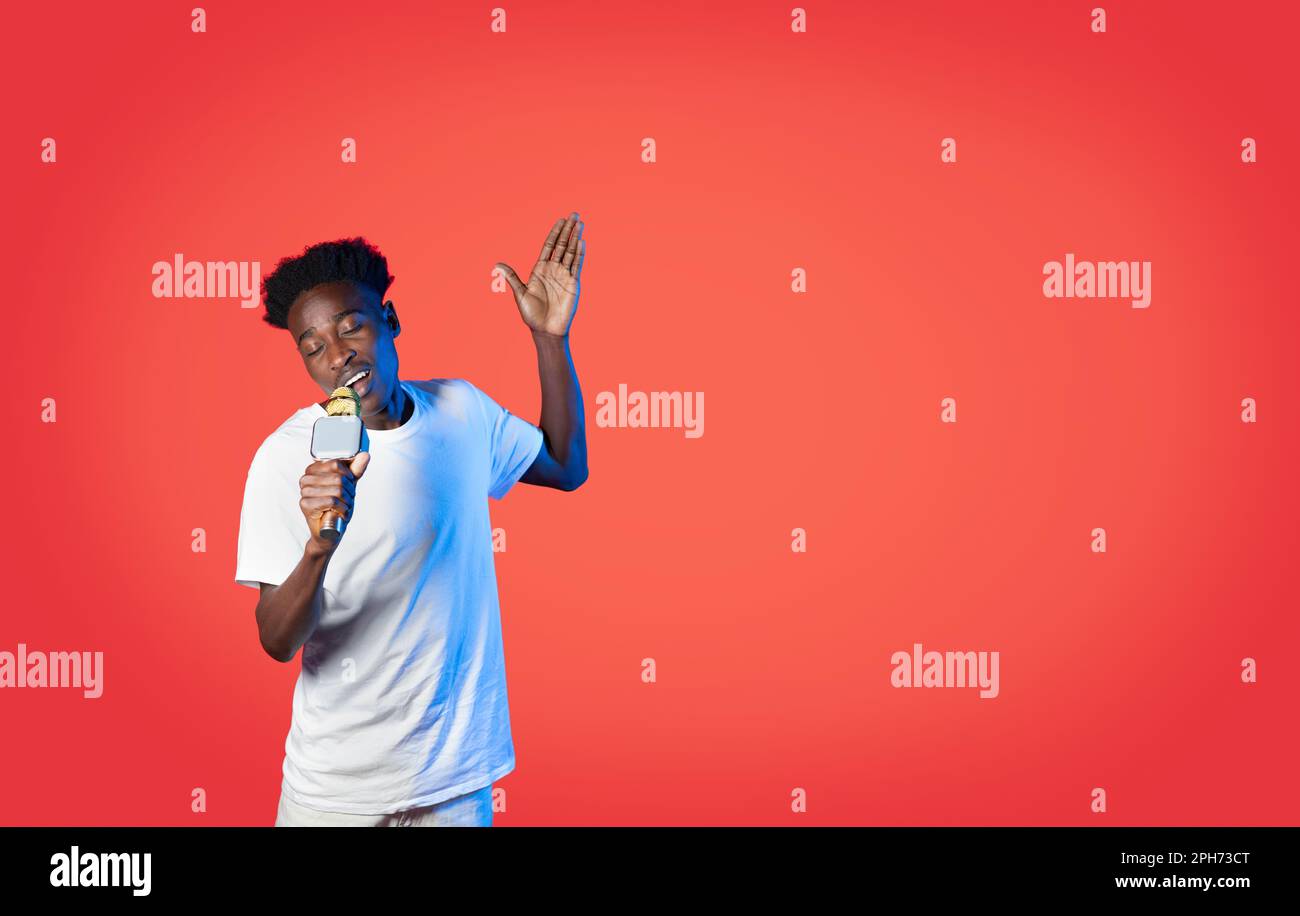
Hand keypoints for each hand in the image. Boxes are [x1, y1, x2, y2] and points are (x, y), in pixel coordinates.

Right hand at [299, 452, 369, 553]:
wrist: (330, 531)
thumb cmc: (338, 506)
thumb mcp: (349, 485)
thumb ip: (356, 469)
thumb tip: (365, 455)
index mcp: (313, 470)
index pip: (335, 463)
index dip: (348, 476)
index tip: (347, 485)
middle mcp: (305, 479)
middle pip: (338, 477)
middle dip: (348, 491)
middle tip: (345, 500)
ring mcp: (304, 492)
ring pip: (336, 489)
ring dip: (346, 501)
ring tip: (342, 507)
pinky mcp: (305, 505)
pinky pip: (331, 501)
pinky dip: (341, 508)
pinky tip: (338, 513)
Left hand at [495, 211, 584, 337]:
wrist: (546, 330)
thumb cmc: (531, 315)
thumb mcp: (520, 294)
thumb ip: (512, 278)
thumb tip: (497, 265)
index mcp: (540, 269)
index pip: (549, 245)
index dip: (555, 232)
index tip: (560, 220)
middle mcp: (553, 270)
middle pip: (562, 244)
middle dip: (568, 229)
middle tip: (574, 214)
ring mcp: (564, 275)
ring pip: (571, 252)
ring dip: (576, 237)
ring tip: (581, 223)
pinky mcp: (573, 283)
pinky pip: (576, 265)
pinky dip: (580, 253)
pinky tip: (582, 241)